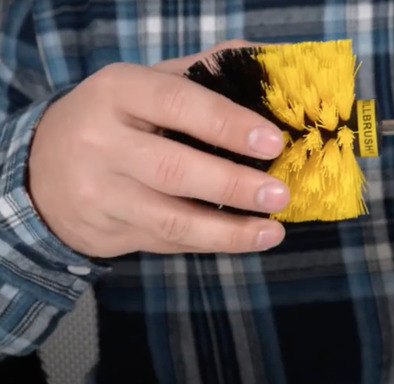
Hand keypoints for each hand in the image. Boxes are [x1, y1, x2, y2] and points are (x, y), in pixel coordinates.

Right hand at [29, 40, 288, 257]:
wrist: (41, 168)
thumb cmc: (116, 118)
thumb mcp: (146, 84)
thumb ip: (201, 73)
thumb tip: (263, 59)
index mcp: (117, 92)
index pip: (178, 103)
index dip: (228, 124)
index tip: (272, 142)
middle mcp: (101, 142)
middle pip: (173, 169)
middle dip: (233, 185)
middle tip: (280, 193)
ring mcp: (99, 193)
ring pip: (170, 219)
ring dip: (228, 230)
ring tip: (273, 232)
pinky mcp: (104, 231)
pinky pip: (166, 241)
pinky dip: (211, 243)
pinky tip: (246, 240)